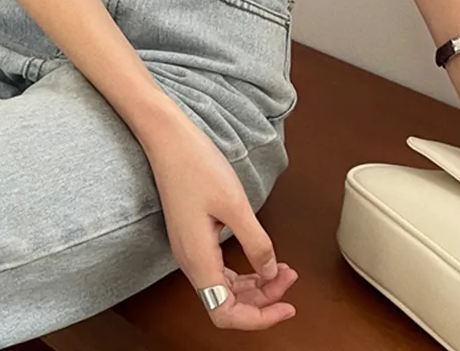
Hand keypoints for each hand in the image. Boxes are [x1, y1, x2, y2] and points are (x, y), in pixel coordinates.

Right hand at [143, 112, 297, 329]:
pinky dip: (244, 270)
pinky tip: (262, 258)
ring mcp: (190, 250)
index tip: (286, 306)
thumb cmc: (196, 165)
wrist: (169, 140)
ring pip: (225, 288)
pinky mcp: (194, 238)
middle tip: (290, 278)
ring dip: (256, 285)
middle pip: (227, 304)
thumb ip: (256, 242)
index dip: (258, 319)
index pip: (225, 314)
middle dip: (263, 298)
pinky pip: (220, 269)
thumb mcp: (235, 204)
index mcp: (197, 259)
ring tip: (283, 269)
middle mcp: (190, 261)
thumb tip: (270, 272)